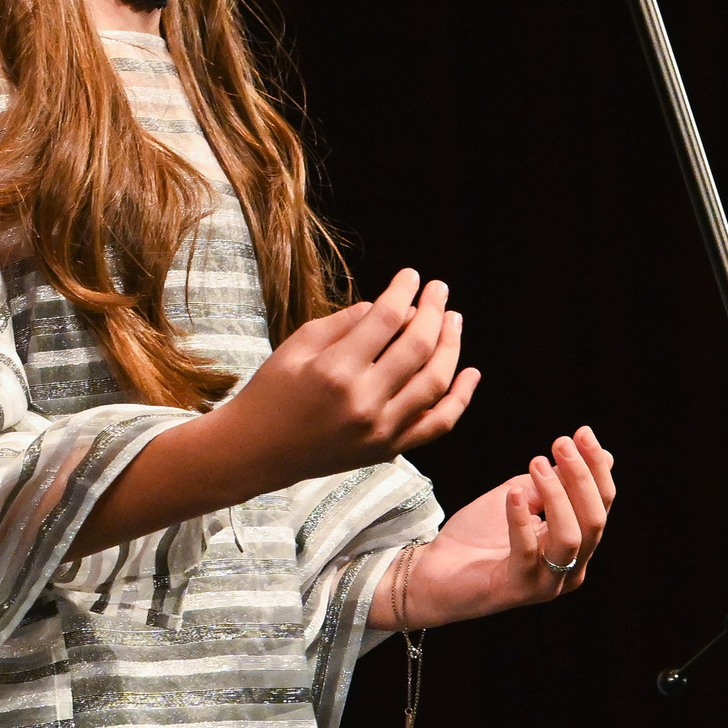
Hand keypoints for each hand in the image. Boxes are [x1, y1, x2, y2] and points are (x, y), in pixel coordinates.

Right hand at [65, 268, 479, 559]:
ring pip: (435, 383)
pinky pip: (437, 424)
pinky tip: (471, 373)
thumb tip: (384, 306)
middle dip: (434, 311)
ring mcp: (381, 431)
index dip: (404, 291)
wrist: (256, 452)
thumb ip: (343, 322)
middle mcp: (364, 402)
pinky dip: (460, 399)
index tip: (411, 275)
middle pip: (418, 347)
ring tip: (454, 320)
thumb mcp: (297, 345)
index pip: (387, 319)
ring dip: (452, 346)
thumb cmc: (271, 392)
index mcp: (336, 371)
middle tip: (439, 289)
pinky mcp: (388, 450)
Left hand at [380, 427, 617, 628]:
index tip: (582, 433)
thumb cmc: (478, 535)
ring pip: (570, 537)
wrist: (434, 571)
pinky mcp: (518, 589)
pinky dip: (521, 518)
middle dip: (580, 477)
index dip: (594, 468)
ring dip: (556, 494)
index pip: (600, 504)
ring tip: (536, 462)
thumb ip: (557, 481)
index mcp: (576, 545)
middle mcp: (571, 568)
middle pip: (594, 521)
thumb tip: (604, 455)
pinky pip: (528, 551)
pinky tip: (513, 493)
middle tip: (561, 443)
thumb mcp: (522, 496)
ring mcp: (547, 583)